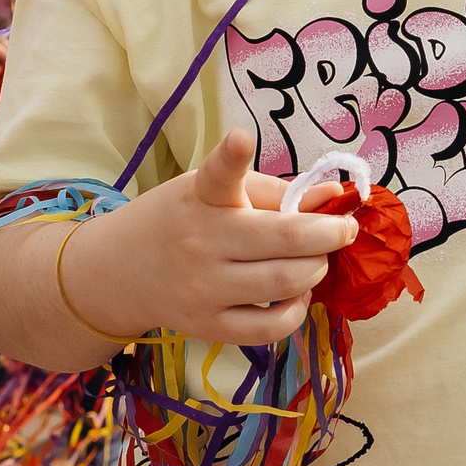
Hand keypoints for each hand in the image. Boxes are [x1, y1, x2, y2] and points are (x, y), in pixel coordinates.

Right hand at [62, 129, 357, 345]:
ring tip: (316, 259)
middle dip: (330, 233)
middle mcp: (202, 242)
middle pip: (285, 239)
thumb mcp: (216, 190)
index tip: (241, 137)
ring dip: (317, 269)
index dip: (230, 155)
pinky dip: (297, 309)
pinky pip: (271, 328)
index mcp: (203, 197)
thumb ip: (276, 192)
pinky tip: (296, 293)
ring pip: (287, 283)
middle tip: (343, 229)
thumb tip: (334, 197)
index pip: (216, 174)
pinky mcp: (209, 327)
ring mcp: (204, 289)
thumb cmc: (184, 219)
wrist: (122, 271)